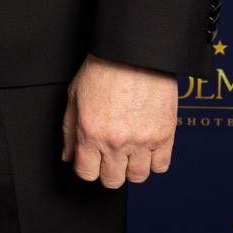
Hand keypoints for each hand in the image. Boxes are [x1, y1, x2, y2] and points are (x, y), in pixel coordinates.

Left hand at [59, 54, 177, 187]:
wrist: (134, 51)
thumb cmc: (103, 68)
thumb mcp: (74, 96)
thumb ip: (69, 131)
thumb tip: (68, 156)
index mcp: (90, 132)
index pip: (86, 174)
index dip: (88, 168)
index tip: (92, 160)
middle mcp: (115, 141)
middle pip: (112, 180)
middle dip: (109, 170)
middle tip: (111, 155)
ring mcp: (142, 140)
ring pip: (137, 177)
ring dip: (132, 167)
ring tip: (131, 150)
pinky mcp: (164, 135)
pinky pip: (161, 166)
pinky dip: (155, 161)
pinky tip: (148, 147)